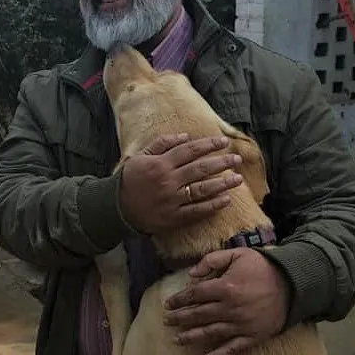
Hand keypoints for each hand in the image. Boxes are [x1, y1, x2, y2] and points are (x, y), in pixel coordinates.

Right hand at [119, 134, 241, 233]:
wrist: (117, 207)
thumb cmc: (130, 179)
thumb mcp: (141, 156)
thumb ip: (162, 144)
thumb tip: (185, 136)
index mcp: (161, 164)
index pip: (190, 151)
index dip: (208, 145)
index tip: (223, 142)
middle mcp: (169, 181)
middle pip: (201, 169)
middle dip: (222, 163)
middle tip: (237, 159)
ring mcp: (173, 200)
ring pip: (202, 189)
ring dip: (222, 184)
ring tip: (237, 179)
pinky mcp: (174, 217)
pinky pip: (197, 211)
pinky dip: (212, 206)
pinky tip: (226, 200)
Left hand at [163, 248, 290, 354]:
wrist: (293, 284)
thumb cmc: (263, 267)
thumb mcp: (238, 254)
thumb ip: (212, 260)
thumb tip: (191, 274)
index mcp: (226, 287)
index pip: (195, 295)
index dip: (179, 300)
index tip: (168, 303)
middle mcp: (230, 308)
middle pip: (198, 315)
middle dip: (179, 318)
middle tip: (166, 321)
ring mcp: (241, 325)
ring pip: (210, 333)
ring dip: (190, 337)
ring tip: (176, 339)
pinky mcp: (251, 337)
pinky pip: (230, 350)